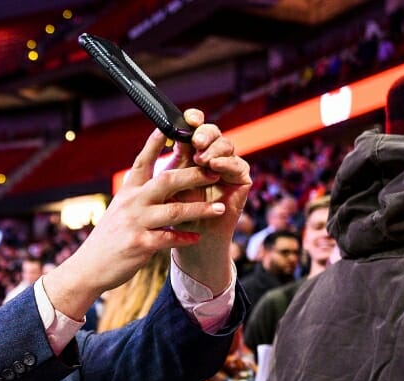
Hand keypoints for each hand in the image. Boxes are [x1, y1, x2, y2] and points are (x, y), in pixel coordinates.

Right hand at [46, 127, 227, 317]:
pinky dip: (185, 238)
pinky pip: (169, 238)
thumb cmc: (107, 240)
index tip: (168, 128)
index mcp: (126, 193)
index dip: (154, 144)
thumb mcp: (117, 212)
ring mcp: (135, 223)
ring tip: (219, 209)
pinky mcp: (140, 244)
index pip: (142, 163)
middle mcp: (131, 204)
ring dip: (200, 208)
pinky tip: (197, 237)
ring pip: (175, 210)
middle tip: (215, 172)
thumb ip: (136, 198)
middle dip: (194, 175)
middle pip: (167, 181)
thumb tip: (158, 184)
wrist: (88, 268)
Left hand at [165, 109, 251, 292]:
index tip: (188, 117)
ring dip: (215, 149)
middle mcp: (211, 157)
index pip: (196, 129)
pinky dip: (227, 164)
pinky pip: (239, 166)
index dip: (194, 120)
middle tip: (196, 140)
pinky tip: (215, 165)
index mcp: (191, 153)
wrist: (184, 239)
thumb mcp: (166, 183)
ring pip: (227, 146)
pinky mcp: (240, 181)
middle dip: (206, 133)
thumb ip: (169, 159)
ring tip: (203, 158)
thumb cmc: (172, 212)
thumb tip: (162, 129)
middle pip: (214, 133)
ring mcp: (227, 168)